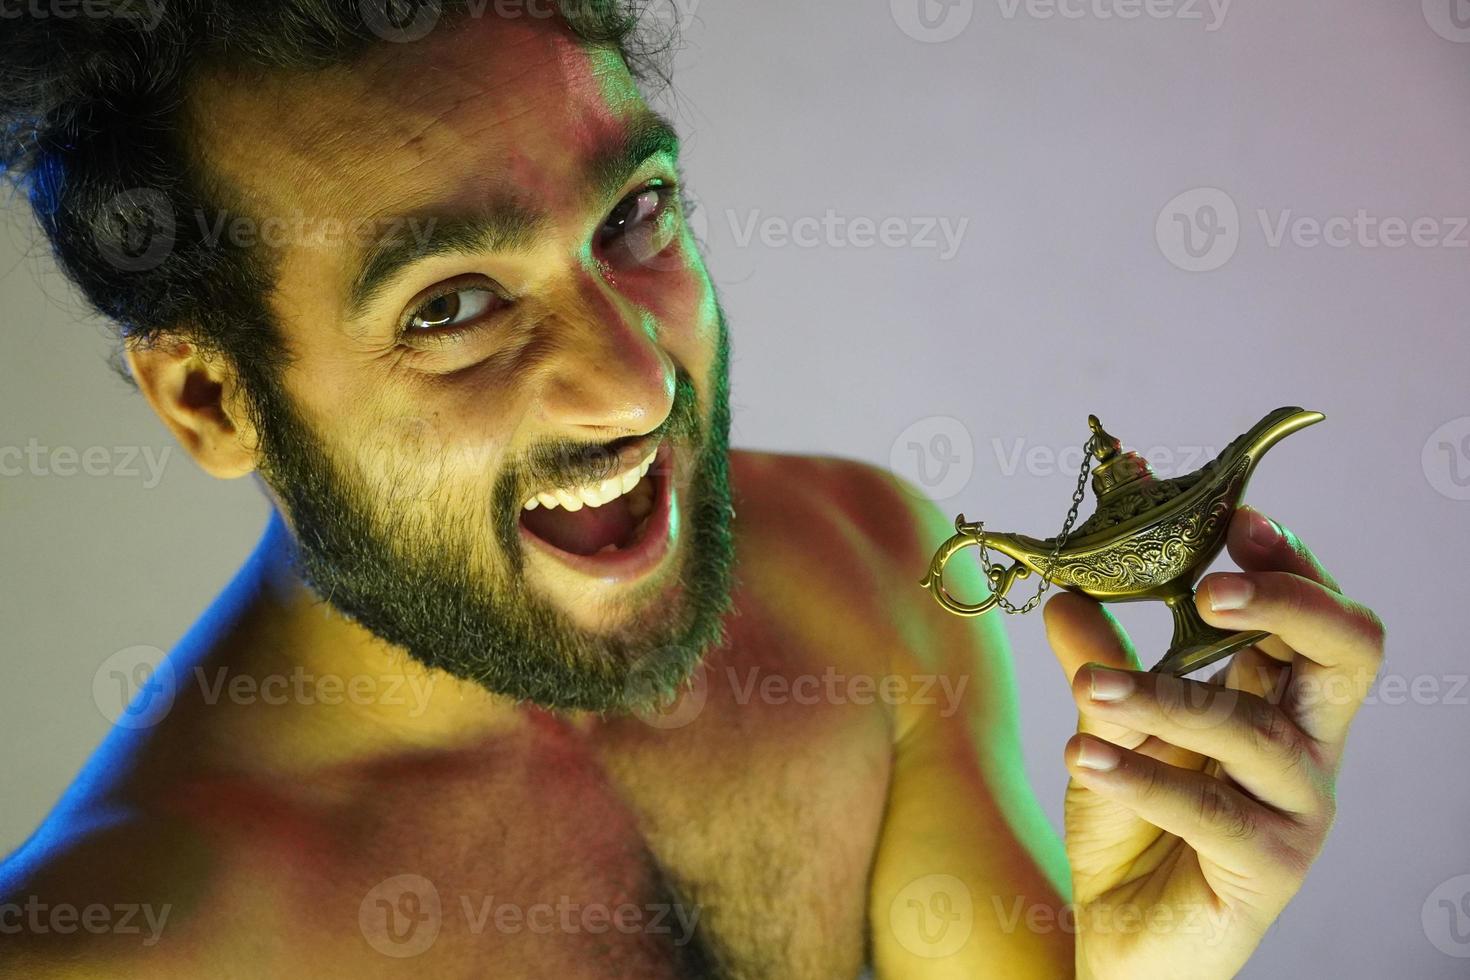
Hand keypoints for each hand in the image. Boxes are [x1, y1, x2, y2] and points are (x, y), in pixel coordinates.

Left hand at [1044, 506, 1385, 979]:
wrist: (1126, 936)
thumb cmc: (1133, 826)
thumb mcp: (1107, 730)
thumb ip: (1097, 663)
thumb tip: (1066, 591)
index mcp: (1279, 701)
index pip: (1318, 616)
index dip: (1288, 563)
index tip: (1236, 517)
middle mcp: (1305, 749)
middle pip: (1347, 654)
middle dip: (1286, 604)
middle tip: (1210, 588)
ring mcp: (1297, 811)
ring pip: (1255, 734)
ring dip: (1164, 699)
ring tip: (1091, 689)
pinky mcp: (1268, 869)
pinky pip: (1212, 812)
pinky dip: (1142, 777)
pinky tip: (1082, 753)